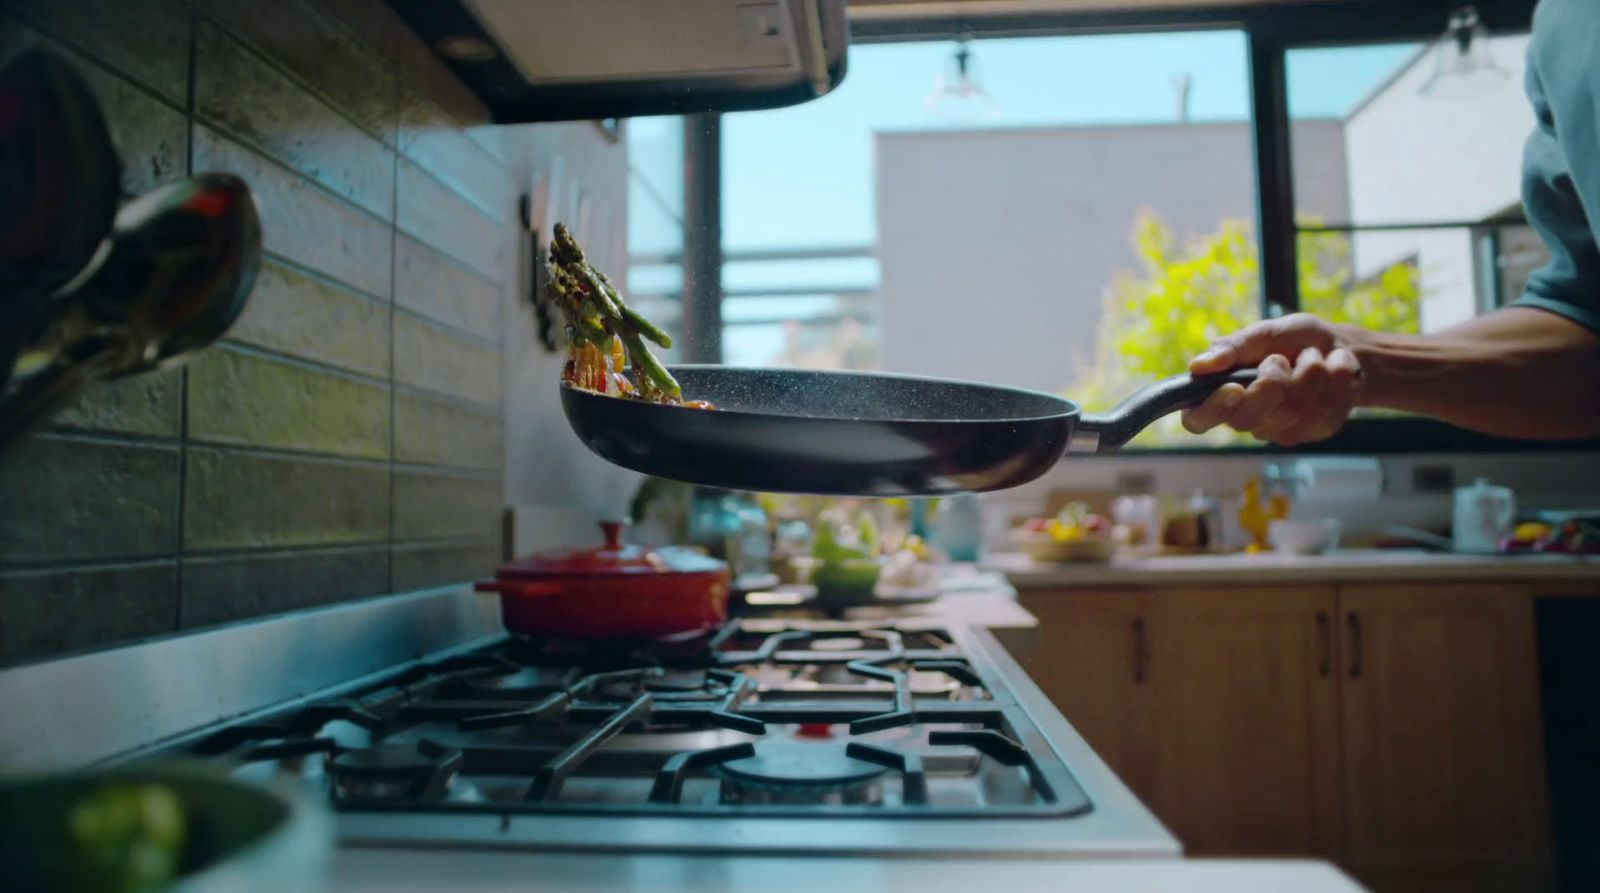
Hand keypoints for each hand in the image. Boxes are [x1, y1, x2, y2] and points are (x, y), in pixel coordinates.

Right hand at [1181, 314, 1364, 445]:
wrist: (1340, 345)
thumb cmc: (1292, 339)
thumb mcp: (1262, 332)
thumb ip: (1231, 347)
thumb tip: (1197, 366)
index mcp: (1222, 394)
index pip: (1197, 420)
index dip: (1212, 409)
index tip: (1234, 388)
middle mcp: (1246, 418)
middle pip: (1248, 420)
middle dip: (1272, 382)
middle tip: (1282, 359)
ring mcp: (1280, 430)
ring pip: (1291, 411)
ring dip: (1310, 371)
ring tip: (1313, 357)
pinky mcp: (1313, 432)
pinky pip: (1324, 411)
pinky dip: (1334, 378)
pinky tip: (1333, 369)